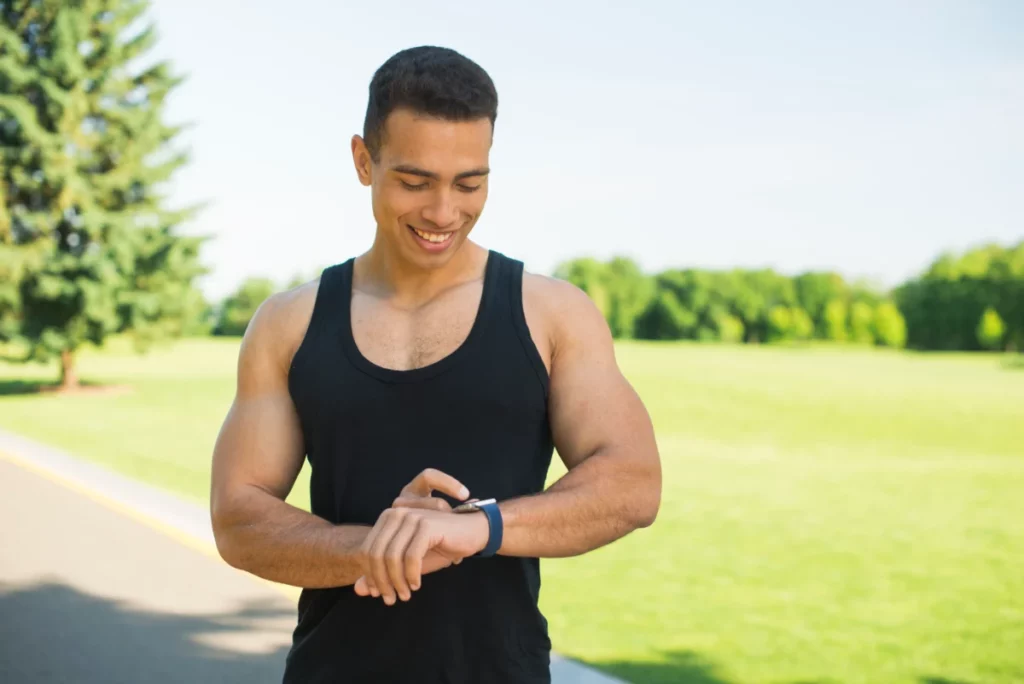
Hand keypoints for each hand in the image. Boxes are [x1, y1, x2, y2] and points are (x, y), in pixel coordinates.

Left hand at [353, 468, 471, 599]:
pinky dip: (411, 575)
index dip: (370, 576)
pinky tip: (416, 584)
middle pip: (376, 554)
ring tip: (405, 595)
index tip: (379, 594)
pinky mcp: (427, 525)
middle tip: (391, 599)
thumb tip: (358, 590)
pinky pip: (411, 557)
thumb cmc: (439, 546)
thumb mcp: (407, 564)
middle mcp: (396, 513)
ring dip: (396, 581)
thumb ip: (382, 574)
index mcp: (388, 518)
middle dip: (381, 581)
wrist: (472, 532)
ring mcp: (411, 517)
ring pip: (391, 557)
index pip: (367, 550)